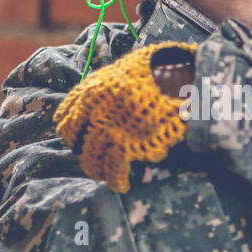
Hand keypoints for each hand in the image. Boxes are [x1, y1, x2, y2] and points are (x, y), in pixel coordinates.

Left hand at [53, 41, 197, 191]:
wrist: (184, 75)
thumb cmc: (160, 68)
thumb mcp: (129, 66)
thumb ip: (109, 80)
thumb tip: (97, 95)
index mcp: (93, 91)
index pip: (67, 119)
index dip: (72, 133)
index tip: (78, 139)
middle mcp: (96, 111)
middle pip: (78, 143)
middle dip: (85, 153)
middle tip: (93, 159)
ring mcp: (111, 130)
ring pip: (92, 159)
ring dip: (97, 169)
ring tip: (104, 174)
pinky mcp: (129, 146)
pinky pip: (115, 170)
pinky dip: (117, 180)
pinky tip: (122, 185)